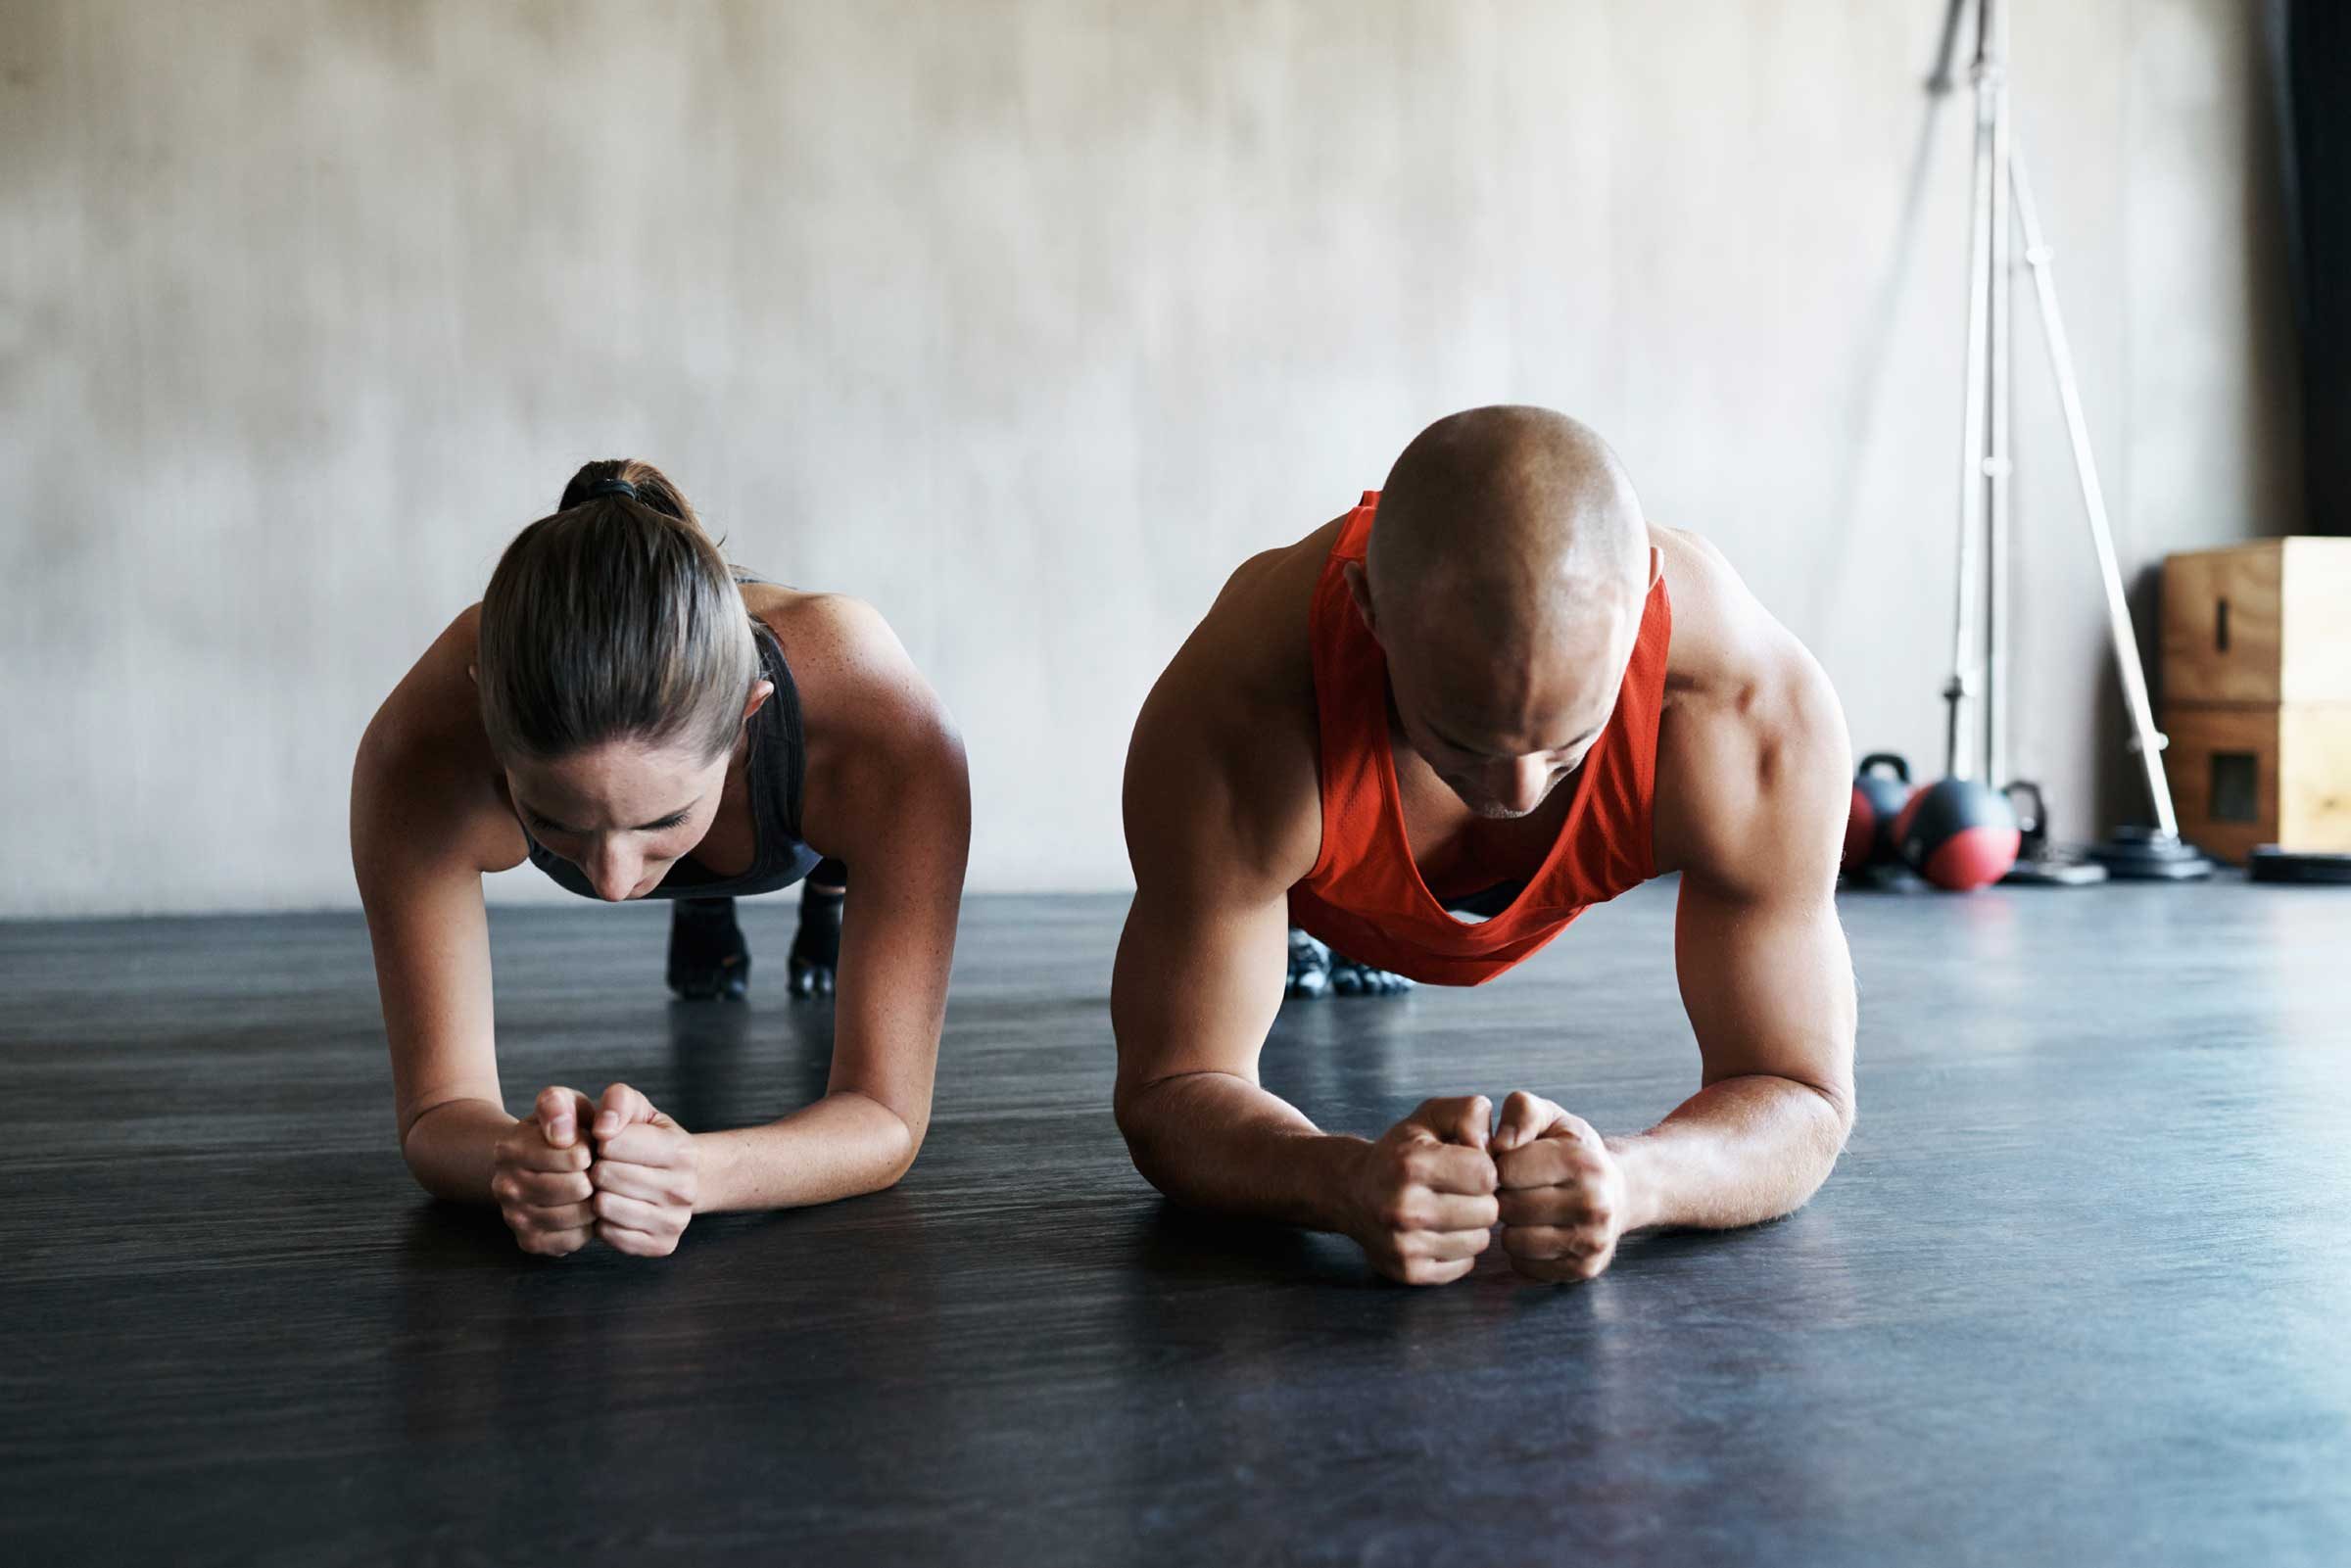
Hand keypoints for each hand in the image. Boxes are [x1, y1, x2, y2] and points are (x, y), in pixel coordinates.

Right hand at [490, 1086, 596, 1256]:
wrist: (539, 1161)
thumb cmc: (563, 1130)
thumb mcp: (562, 1105)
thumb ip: (560, 1105)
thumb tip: (562, 1135)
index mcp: (511, 1148)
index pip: (575, 1157)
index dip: (593, 1151)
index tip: (590, 1147)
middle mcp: (504, 1185)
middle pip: (576, 1188)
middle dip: (595, 1177)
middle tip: (596, 1170)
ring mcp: (513, 1216)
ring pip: (575, 1216)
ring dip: (594, 1203)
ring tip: (593, 1189)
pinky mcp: (528, 1241)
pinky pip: (571, 1240)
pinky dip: (586, 1227)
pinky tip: (584, 1210)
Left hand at [587, 1083, 700, 1257]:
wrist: (684, 1177)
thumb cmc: (651, 1139)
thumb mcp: (639, 1109)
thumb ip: (618, 1101)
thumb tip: (603, 1129)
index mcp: (682, 1151)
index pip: (612, 1143)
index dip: (602, 1141)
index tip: (610, 1143)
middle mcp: (685, 1189)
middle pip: (607, 1176)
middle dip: (597, 1168)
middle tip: (607, 1167)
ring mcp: (676, 1221)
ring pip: (606, 1207)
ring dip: (598, 1195)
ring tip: (609, 1187)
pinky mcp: (662, 1245)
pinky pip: (610, 1235)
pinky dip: (604, 1222)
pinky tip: (616, 1208)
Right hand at [1341, 1095, 1499, 1285]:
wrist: (1350, 1191)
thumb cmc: (1401, 1151)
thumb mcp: (1430, 1115)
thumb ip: (1470, 1111)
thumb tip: (1495, 1147)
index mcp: (1412, 1163)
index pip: (1487, 1175)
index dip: (1485, 1168)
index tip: (1468, 1165)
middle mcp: (1404, 1207)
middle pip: (1488, 1212)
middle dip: (1481, 1198)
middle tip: (1459, 1190)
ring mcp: (1404, 1245)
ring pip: (1479, 1241)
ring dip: (1471, 1225)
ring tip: (1449, 1210)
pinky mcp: (1408, 1272)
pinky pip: (1464, 1266)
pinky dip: (1458, 1250)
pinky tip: (1438, 1232)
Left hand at [1492, 1091, 1629, 1282]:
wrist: (1619, 1190)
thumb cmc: (1574, 1149)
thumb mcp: (1552, 1116)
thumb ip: (1521, 1112)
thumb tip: (1499, 1145)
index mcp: (1582, 1162)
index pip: (1506, 1170)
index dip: (1500, 1165)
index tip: (1512, 1162)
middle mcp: (1593, 1205)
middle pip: (1508, 1208)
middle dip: (1504, 1196)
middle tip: (1517, 1188)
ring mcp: (1592, 1241)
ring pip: (1513, 1242)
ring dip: (1511, 1226)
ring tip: (1526, 1209)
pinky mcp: (1584, 1269)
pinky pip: (1524, 1266)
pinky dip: (1522, 1251)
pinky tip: (1536, 1231)